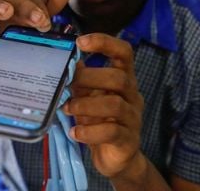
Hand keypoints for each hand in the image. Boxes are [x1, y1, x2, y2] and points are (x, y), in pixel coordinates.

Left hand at [63, 34, 145, 180]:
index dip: (105, 43)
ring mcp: (133, 118)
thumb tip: (66, 60)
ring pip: (115, 105)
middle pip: (119, 78)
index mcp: (124, 79)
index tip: (81, 42)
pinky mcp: (128, 140)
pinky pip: (111, 132)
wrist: (116, 158)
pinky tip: (75, 132)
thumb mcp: (88, 97)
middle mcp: (132, 96)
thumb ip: (81, 80)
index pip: (124, 53)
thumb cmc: (100, 122)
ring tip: (67, 109)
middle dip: (90, 78)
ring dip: (86, 105)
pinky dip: (90, 132)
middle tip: (67, 83)